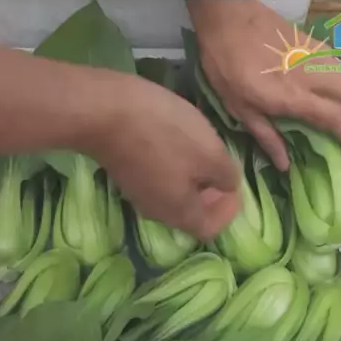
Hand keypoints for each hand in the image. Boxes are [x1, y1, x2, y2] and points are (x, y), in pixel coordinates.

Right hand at [92, 72, 240, 240]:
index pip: (209, 229)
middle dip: (211, 196)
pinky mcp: (124, 172)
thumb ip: (227, 176)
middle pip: (190, 214)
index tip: (237, 188)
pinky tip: (177, 143)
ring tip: (203, 154)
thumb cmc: (164, 133)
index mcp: (180, 213)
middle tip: (224, 170)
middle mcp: (156, 211)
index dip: (228, 212)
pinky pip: (158, 179)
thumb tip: (227, 185)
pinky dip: (174, 168)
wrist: (103, 111)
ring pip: (173, 196)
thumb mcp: (210, 153)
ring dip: (192, 181)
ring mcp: (137, 192)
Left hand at [187, 0, 340, 170]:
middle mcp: (310, 77)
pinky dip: (335, 76)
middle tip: (334, 129)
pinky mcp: (310, 42)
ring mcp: (312, 56)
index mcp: (292, 98)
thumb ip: (266, 136)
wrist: (227, 19)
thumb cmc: (226, 67)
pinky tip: (320, 83)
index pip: (336, 119)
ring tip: (328, 107)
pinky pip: (335, 61)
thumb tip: (285, 164)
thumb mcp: (239, 108)